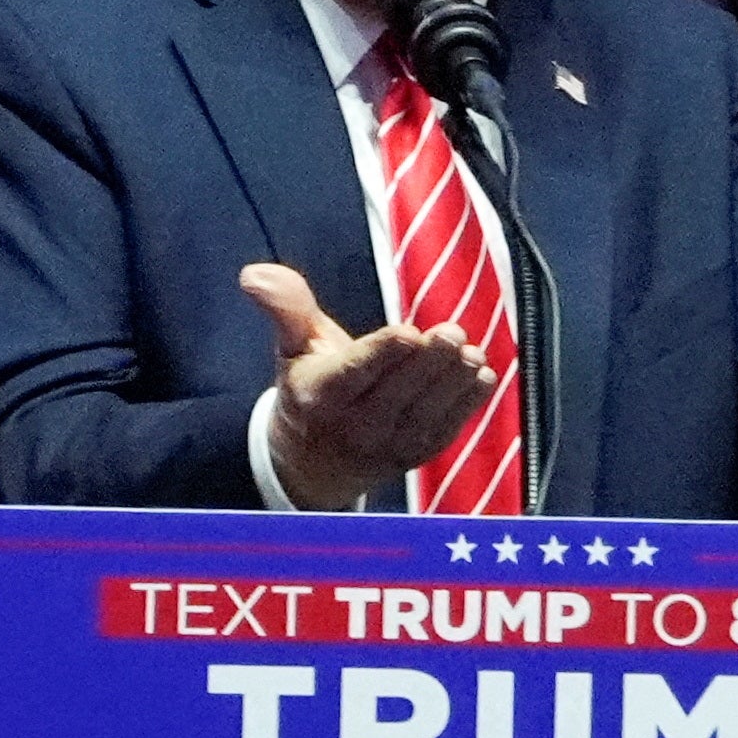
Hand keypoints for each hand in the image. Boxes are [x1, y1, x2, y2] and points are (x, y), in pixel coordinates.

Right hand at [241, 263, 497, 508]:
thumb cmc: (309, 390)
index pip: (355, 372)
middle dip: (428, 360)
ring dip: (453, 381)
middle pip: (397, 391)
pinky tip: (482, 376)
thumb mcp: (292, 348)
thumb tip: (255, 273)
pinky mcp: (416, 454)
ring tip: (471, 352)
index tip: (408, 332)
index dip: (383, 353)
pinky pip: (446, 429)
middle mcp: (354, 425)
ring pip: (425, 411)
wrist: (312, 464)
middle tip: (453, 331)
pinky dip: (467, 404)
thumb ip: (286, 309)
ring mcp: (389, 444)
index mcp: (321, 394)